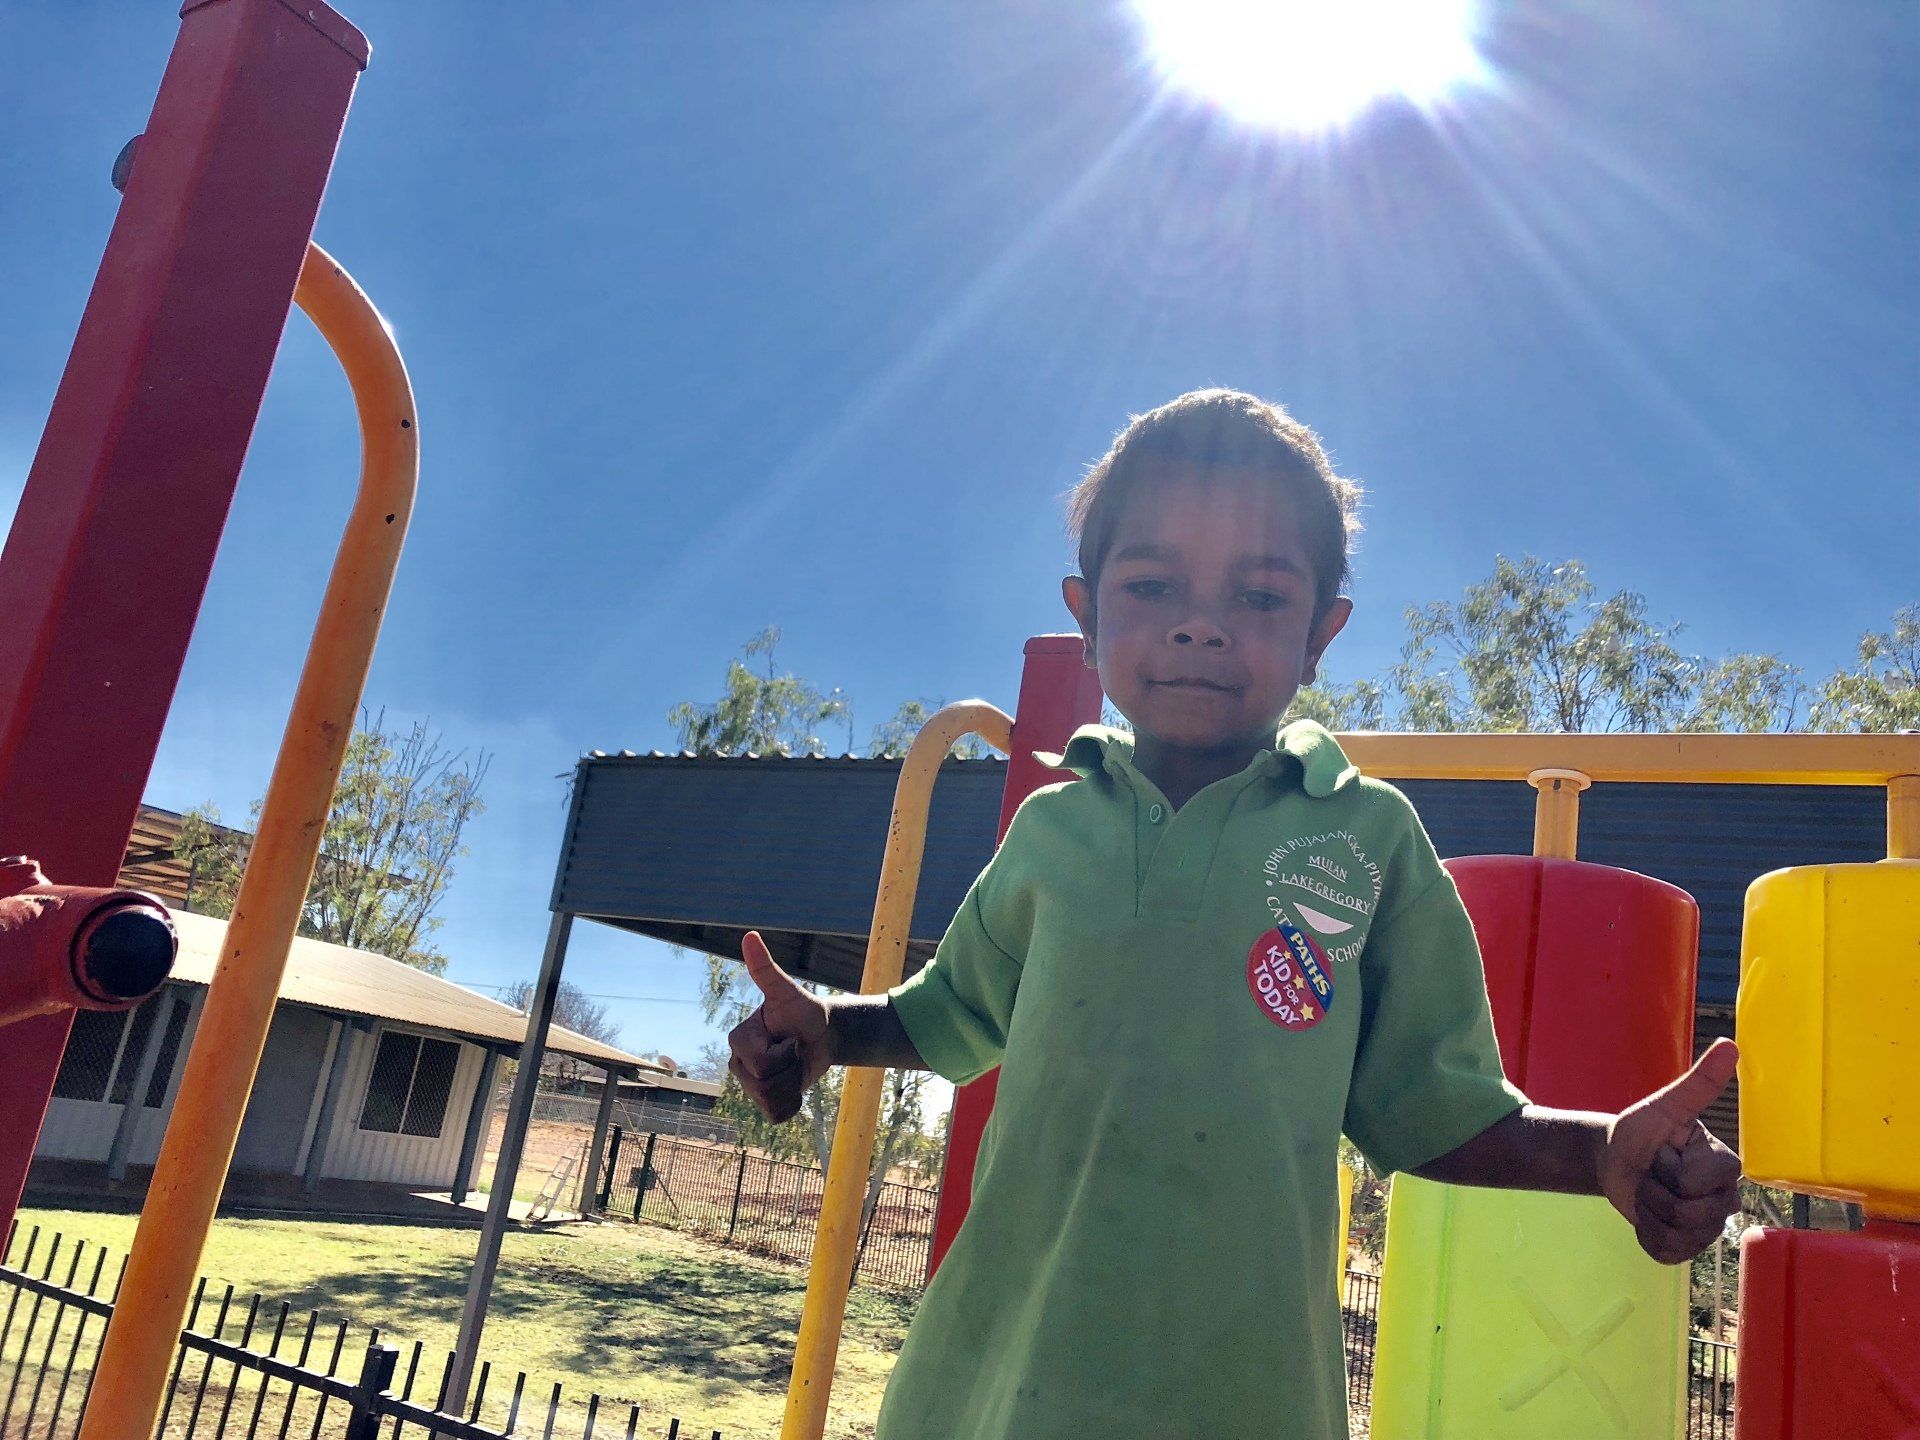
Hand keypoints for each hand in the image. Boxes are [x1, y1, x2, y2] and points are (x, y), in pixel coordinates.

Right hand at [727, 931, 832, 1121]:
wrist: (821, 1034)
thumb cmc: (803, 1010)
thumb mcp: (787, 992)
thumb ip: (766, 970)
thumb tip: (750, 936)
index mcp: (739, 1040)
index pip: (761, 1064)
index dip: (785, 1053)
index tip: (790, 1038)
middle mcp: (738, 1064)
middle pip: (765, 1086)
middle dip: (791, 1069)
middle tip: (795, 1052)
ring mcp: (751, 1086)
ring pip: (772, 1102)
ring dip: (794, 1086)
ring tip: (795, 1066)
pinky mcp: (766, 1103)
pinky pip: (777, 1116)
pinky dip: (793, 1104)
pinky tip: (796, 1086)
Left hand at [1601, 1038, 1743, 1264]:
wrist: (1616, 1158)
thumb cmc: (1644, 1130)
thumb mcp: (1666, 1105)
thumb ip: (1699, 1082)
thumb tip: (1730, 1045)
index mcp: (1725, 1167)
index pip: (1695, 1183)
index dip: (1667, 1168)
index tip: (1665, 1151)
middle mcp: (1724, 1200)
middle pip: (1687, 1214)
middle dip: (1654, 1190)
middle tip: (1652, 1173)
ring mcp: (1708, 1228)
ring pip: (1676, 1235)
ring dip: (1646, 1211)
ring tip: (1648, 1192)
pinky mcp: (1686, 1247)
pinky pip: (1666, 1253)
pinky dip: (1645, 1235)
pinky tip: (1645, 1217)